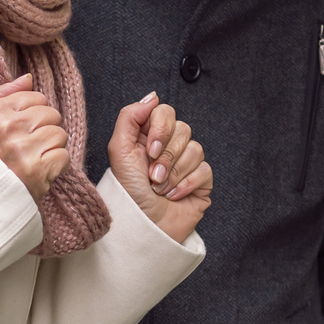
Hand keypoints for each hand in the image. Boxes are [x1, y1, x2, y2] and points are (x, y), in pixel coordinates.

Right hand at [0, 75, 68, 202]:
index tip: (23, 129)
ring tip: (34, 158)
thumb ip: (4, 94)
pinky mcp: (37, 170)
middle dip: (46, 129)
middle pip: (52, 115)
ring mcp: (23, 149)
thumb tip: (28, 78)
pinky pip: (63, 156)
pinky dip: (57, 166)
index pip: (37, 98)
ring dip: (52, 148)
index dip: (35, 114)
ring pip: (60, 135)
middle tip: (30, 146)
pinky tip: (41, 171)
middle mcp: (9, 127)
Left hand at [107, 93, 210, 243]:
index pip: (165, 112)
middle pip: (183, 129)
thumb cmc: (128, 193)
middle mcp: (168, 146)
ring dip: (174, 173)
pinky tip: (174, 195)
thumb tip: (152, 96)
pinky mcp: (201, 181)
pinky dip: (187, 184)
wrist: (143, 227)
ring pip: (195, 149)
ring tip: (160, 189)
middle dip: (167, 156)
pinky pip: (204, 170)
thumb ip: (130, 116)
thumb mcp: (119, 151)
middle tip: (153, 175)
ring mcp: (187, 163)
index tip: (149, 150)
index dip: (160, 129)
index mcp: (148, 136)